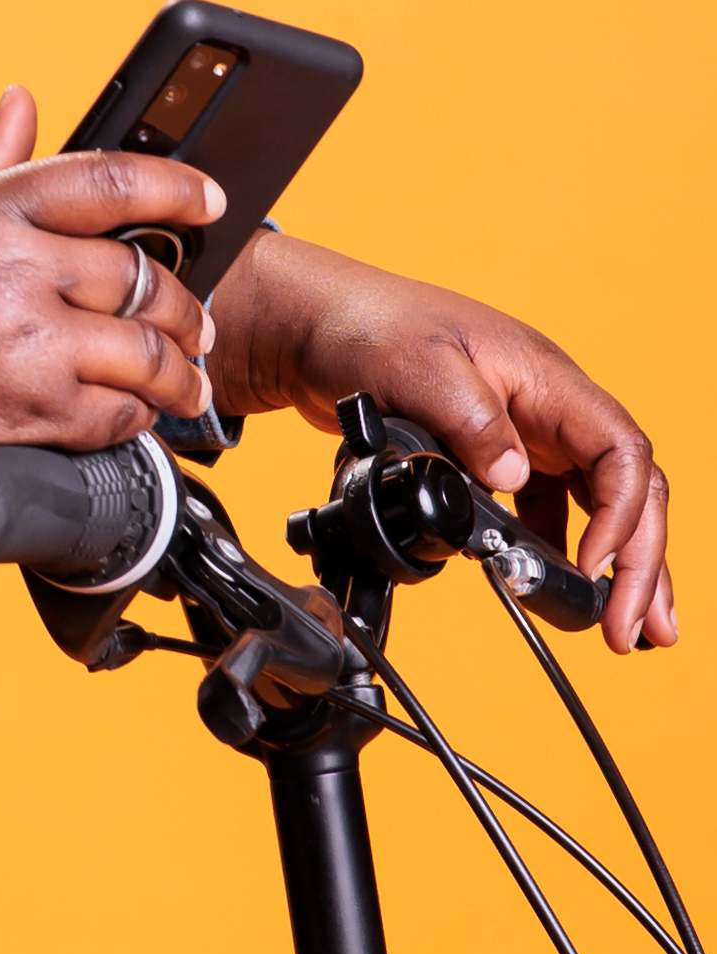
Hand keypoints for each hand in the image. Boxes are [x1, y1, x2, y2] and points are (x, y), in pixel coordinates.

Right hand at [0, 88, 222, 531]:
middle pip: (141, 276)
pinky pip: (109, 416)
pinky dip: (133, 417)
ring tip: (187, 378)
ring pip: (143, 354)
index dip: (175, 186)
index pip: (106, 180)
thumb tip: (22, 103)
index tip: (213, 200)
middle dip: (187, 303)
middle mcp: (5, 272)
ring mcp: (13, 348)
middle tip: (199, 319)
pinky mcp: (13, 416)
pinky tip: (131, 413)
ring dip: (180, 370)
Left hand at [214, 230, 676, 655]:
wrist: (313, 327)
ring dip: (616, 566)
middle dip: (641, 562)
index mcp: (544, 379)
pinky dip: (561, 552)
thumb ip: (473, 423)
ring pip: (597, 504)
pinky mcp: (494, 455)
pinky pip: (548, 508)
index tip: (596, 567)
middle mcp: (546, 408)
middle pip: (625, 487)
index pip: (619, 450)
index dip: (622, 515)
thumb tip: (514, 481)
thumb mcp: (420, 367)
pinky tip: (559, 588)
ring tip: (625, 628)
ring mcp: (524, 432)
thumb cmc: (367, 325)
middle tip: (636, 628)